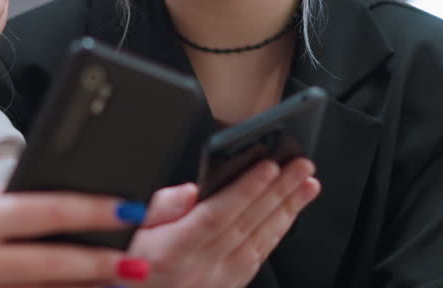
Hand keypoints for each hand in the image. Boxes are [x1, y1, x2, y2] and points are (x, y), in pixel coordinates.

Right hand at [129, 159, 319, 287]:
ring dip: (288, 209)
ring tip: (308, 185)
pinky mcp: (232, 285)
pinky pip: (261, 256)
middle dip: (279, 191)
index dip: (246, 189)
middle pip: (248, 222)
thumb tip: (189, 191)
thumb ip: (161, 208)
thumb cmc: (136, 269)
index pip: (219, 214)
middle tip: (302, 167)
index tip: (269, 166)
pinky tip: (291, 215)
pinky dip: (279, 232)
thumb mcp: (134, 232)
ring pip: (262, 239)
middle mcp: (203, 265)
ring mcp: (222, 277)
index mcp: (176, 248)